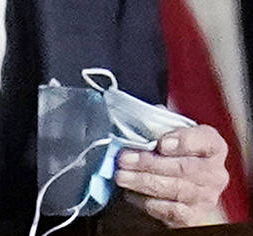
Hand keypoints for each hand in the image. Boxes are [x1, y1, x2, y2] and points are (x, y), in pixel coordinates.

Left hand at [114, 124, 228, 226]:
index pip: (206, 140)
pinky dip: (147, 202)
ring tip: (121, 176)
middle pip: (184, 168)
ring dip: (143, 182)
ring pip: (175, 190)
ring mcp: (206, 197)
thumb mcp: (165, 133)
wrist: (173, 186)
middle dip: (149, 163)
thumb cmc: (168, 154)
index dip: (184, 142)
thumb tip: (137, 119)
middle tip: (124, 159)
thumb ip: (158, 124)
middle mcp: (214, 173)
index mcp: (212, 146)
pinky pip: (170, 211)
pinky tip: (131, 193)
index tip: (161, 143)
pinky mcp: (193, 217)